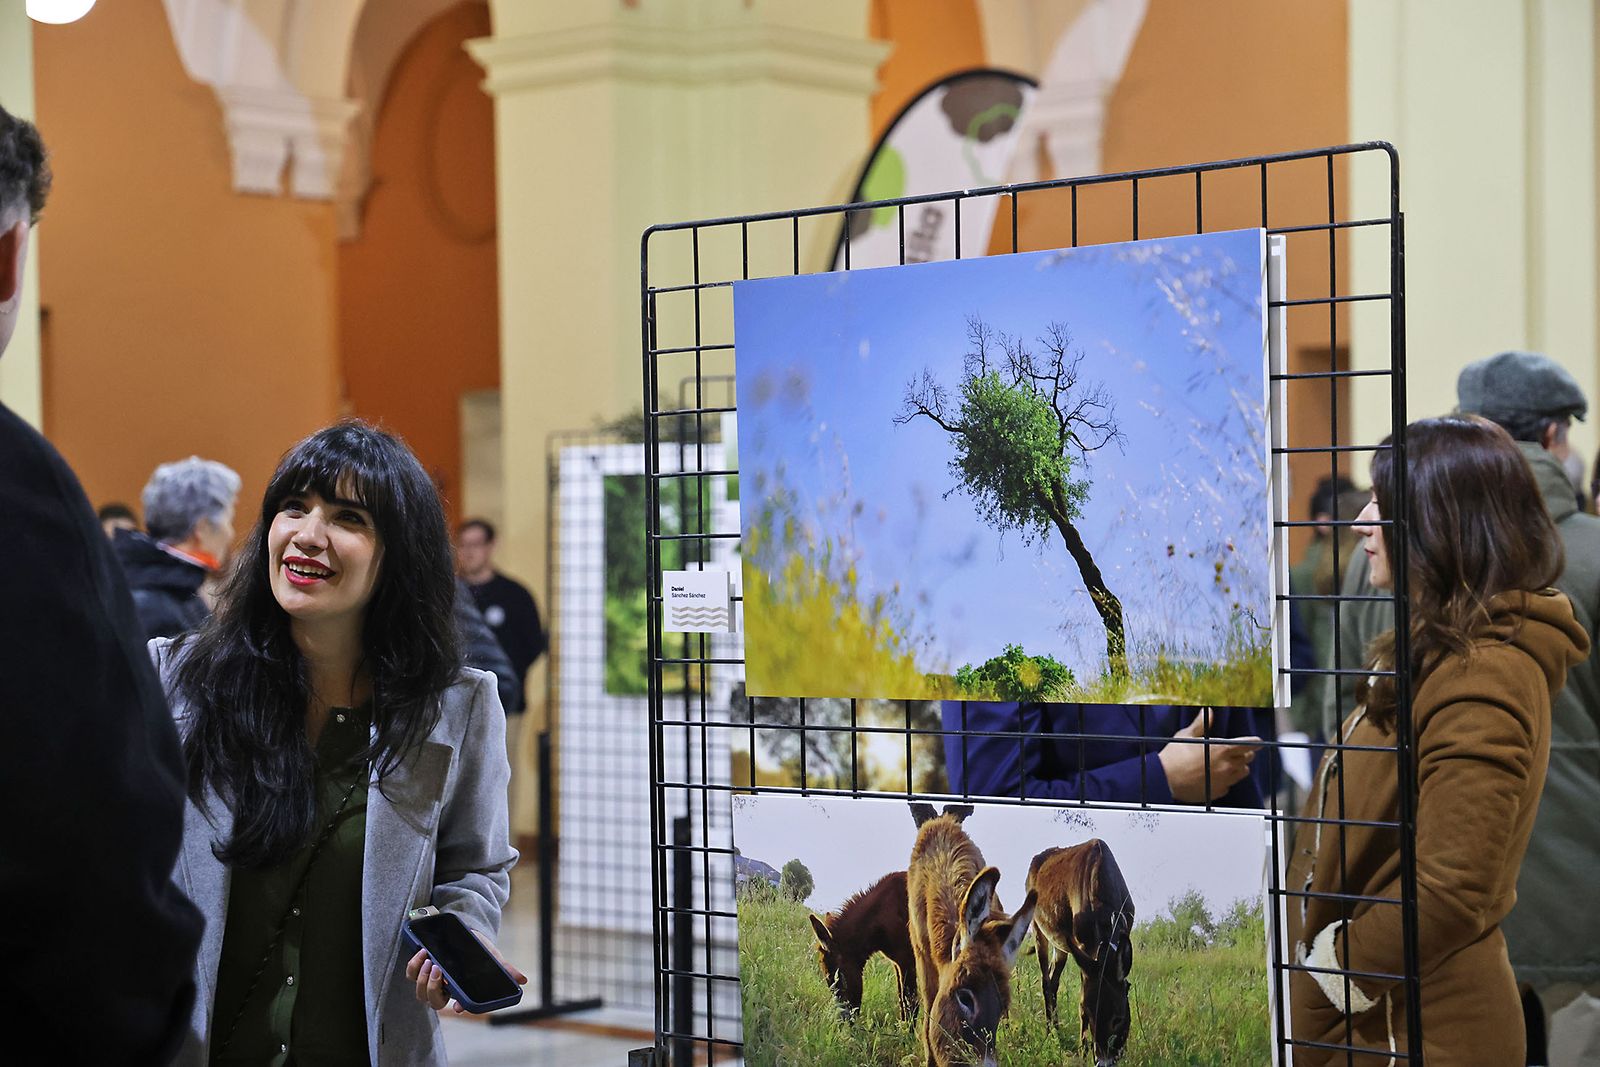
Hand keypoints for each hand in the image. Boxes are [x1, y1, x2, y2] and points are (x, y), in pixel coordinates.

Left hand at [406, 929, 529, 1013]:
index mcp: (461, 989)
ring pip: (420, 992)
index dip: (459, 1008)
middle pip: (433, 1002)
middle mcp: (444, 989)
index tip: (459, 1006)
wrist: (462, 930)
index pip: (458, 1006)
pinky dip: (414, 965)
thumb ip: (504, 969)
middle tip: (439, 970)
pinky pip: (411, 974)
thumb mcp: (491, 957)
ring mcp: (429, 979)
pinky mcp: (419, 968)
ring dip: (422, 978)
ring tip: (431, 960)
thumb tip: (523, 980)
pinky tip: (423, 953)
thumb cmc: (477, 948)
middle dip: (433, 988)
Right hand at [1157, 708, 1261, 803]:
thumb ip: (1201, 724)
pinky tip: (1216, 776)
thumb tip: (1207, 711)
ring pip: (1242, 773)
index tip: (1256, 740)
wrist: (1164, 779)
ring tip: (1228, 763)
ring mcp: (1223, 781)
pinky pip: (1229, 785)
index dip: (1254, 742)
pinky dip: (1226, 780)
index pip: (1249, 745)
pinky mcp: (1218, 792)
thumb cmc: (1174, 756)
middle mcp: (1227, 766)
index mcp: (1222, 750)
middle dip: (1244, 753)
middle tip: (1236, 751)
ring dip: (1238, 767)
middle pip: (1247, 759)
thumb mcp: (1187, 735)